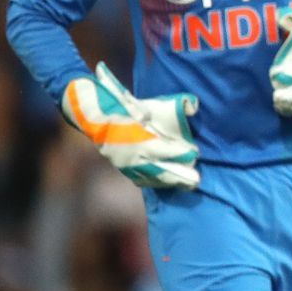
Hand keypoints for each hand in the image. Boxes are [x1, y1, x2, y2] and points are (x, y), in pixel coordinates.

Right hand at [62, 62, 199, 189]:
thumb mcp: (148, 105)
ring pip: (151, 176)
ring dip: (169, 181)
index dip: (179, 153)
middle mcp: (133, 154)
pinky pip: (140, 178)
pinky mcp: (122, 168)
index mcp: (138, 138)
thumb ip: (171, 107)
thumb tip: (193, 106)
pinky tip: (166, 184)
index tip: (194, 153)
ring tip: (187, 185)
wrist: (95, 117)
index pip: (163, 149)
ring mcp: (126, 164)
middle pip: (159, 169)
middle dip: (178, 175)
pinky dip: (154, 182)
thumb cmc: (125, 109)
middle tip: (196, 181)